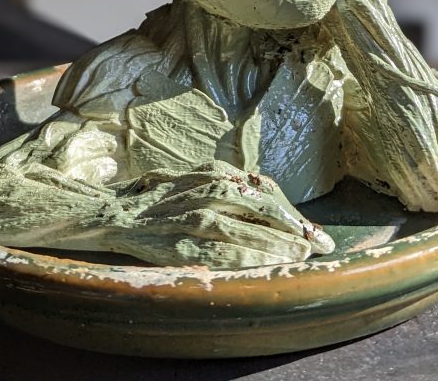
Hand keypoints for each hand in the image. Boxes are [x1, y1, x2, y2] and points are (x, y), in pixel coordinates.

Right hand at [110, 161, 334, 268]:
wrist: (114, 212)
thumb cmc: (156, 197)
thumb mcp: (191, 179)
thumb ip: (222, 184)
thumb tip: (258, 195)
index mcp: (213, 174)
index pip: (264, 190)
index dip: (292, 211)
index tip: (312, 229)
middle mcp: (210, 191)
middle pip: (266, 208)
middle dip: (298, 228)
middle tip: (323, 244)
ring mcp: (199, 217)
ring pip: (253, 230)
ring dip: (283, 244)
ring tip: (305, 255)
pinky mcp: (188, 243)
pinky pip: (229, 251)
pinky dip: (256, 257)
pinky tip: (272, 264)